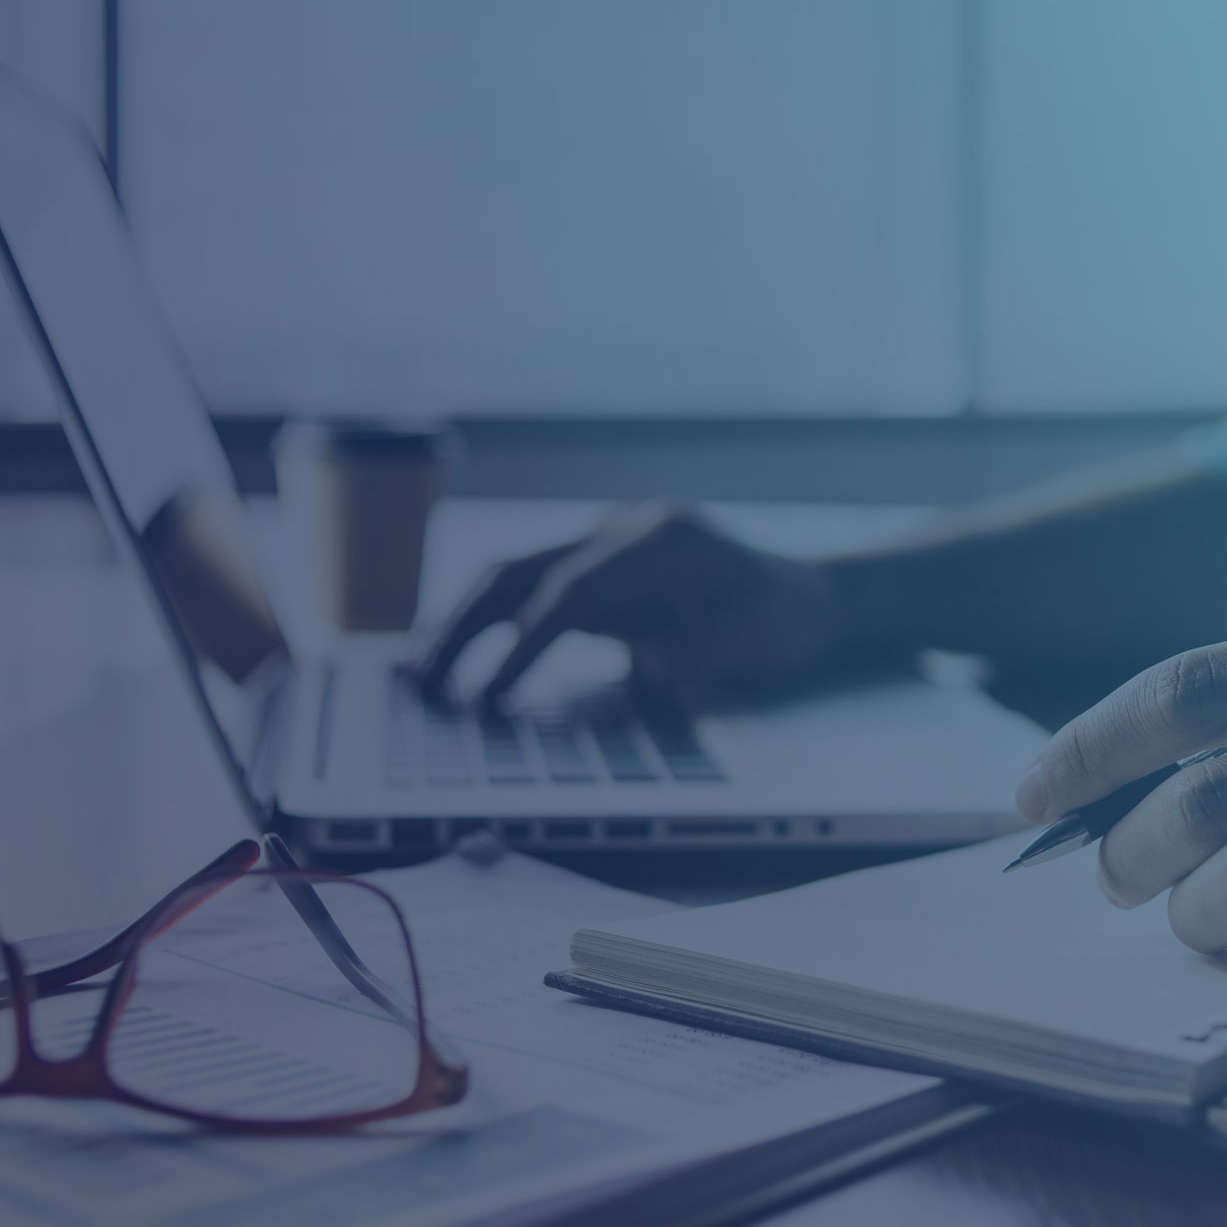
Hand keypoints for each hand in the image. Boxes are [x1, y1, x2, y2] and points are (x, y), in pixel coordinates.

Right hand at [411, 501, 875, 706]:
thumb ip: (702, 649)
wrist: (809, 593)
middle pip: (521, 571)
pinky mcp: (593, 567)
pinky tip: (448, 654)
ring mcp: (603, 543)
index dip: (526, 645)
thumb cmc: (783, 619)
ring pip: (510, 575)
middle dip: (464, 628)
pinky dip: (484, 621)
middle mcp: (620, 529)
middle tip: (424, 685)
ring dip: (459, 623)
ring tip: (417, 675)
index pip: (572, 591)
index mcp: (660, 538)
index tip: (492, 697)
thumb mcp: (755, 637)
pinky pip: (526, 590)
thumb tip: (650, 667)